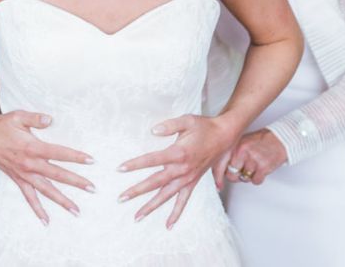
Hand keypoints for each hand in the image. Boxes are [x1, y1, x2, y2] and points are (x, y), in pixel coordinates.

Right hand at [0, 110, 94, 224]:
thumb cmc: (2, 125)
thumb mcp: (19, 116)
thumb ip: (36, 118)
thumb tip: (51, 120)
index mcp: (32, 147)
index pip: (59, 153)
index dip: (76, 157)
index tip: (91, 160)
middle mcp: (30, 164)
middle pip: (57, 175)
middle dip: (76, 182)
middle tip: (93, 188)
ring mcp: (24, 175)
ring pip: (46, 191)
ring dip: (62, 201)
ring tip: (77, 211)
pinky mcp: (18, 180)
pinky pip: (29, 198)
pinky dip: (38, 210)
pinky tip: (47, 221)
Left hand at [117, 114, 233, 227]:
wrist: (223, 136)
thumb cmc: (204, 127)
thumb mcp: (187, 120)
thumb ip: (169, 125)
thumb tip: (153, 131)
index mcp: (179, 152)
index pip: (152, 159)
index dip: (136, 164)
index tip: (120, 168)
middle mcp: (182, 169)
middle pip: (155, 182)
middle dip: (137, 190)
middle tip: (121, 198)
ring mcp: (188, 178)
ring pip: (166, 195)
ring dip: (151, 206)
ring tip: (137, 216)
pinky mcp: (193, 182)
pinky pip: (183, 201)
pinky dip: (176, 213)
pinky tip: (168, 225)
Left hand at [220, 128, 286, 186]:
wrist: (279, 139)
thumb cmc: (260, 141)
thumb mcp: (242, 142)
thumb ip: (231, 153)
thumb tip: (220, 169)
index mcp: (235, 145)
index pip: (220, 163)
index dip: (217, 176)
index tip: (217, 184)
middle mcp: (242, 152)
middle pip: (231, 175)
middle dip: (235, 176)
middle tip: (241, 170)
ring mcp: (253, 160)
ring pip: (244, 179)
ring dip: (248, 176)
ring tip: (253, 165)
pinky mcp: (263, 167)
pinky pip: (255, 181)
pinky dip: (258, 178)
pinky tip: (260, 168)